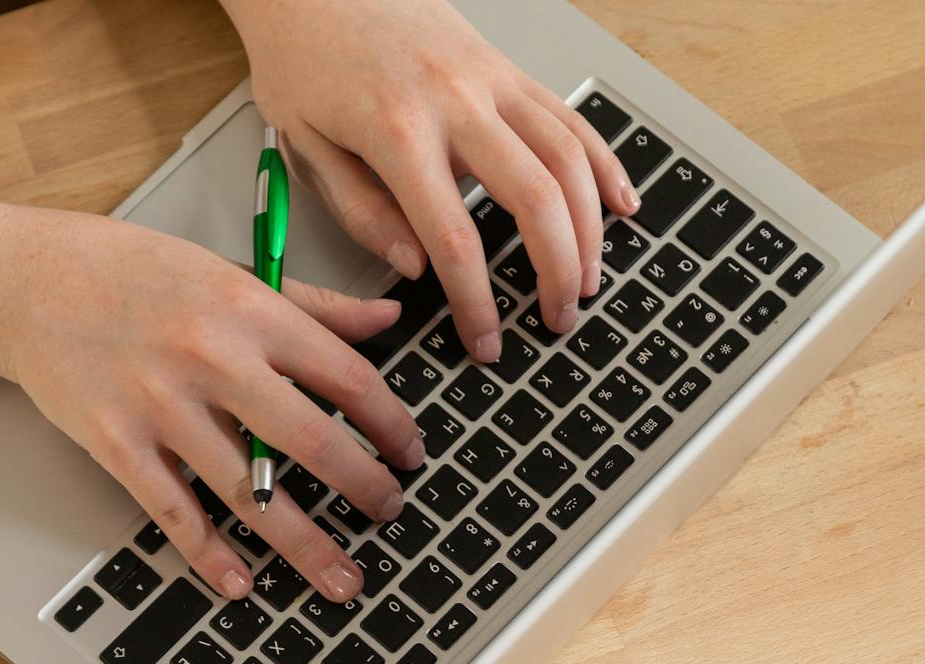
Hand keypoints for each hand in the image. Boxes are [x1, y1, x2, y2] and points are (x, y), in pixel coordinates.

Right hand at [0, 207, 426, 602]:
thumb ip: (310, 303)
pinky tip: (240, 582)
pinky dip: (211, 554)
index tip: (410, 453)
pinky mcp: (115, 443)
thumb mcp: (224, 269)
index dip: (389, 423)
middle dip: (363, 488)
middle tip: (389, 515)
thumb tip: (387, 319)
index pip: (346, 375)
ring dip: (305, 542)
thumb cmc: (125, 270)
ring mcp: (162, 405)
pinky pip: (175, 511)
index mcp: (248, 309)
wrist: (24, 281)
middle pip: (311, 440)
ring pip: (250, 490)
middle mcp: (211, 357)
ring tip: (341, 576)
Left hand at [221, 0, 637, 360]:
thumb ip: (361, 211)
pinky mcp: (508, 68)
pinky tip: (621, 204)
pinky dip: (603, 163)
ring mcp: (492, 80)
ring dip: (589, 227)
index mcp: (397, 132)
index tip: (485, 342)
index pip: (453, 238)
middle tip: (557, 319)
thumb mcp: (304, 147)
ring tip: (586, 280)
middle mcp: (456, 103)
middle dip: (555, 270)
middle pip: (534, 198)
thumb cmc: (304, 60)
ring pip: (567, 158)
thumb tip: (415, 267)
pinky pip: (571, 117)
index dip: (477, 301)